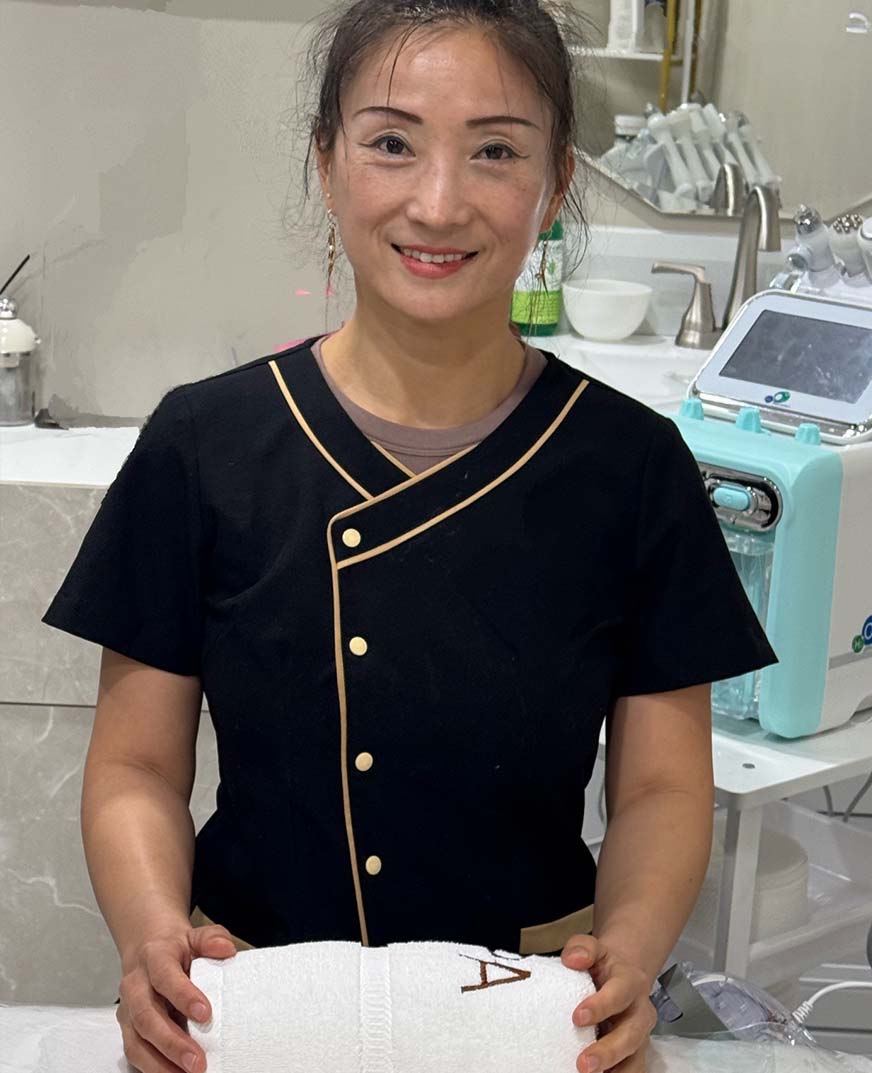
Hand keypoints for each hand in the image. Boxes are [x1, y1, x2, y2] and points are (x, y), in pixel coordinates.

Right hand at [116, 921, 238, 1072]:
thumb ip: (211, 939)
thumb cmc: (176, 948)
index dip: (183, 995)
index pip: (165, 976)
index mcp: (154, 958)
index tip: (205, 1013)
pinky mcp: (128, 1029)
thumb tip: (226, 948)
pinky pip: (135, 1053)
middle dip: (171, 1042)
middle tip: (197, 1061)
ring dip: (160, 1063)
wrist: (147, 949)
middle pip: (146, 1016)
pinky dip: (153, 1068)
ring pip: (135, 1041)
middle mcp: (135, 985)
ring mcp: (128, 1010)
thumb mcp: (195, 935)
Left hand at [561, 934, 657, 1072]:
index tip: (577, 1017)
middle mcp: (641, 1010)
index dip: (601, 1006)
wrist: (621, 975)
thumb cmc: (603, 965)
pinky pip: (632, 1069)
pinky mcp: (635, 1052)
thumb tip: (573, 959)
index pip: (619, 993)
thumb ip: (582, 948)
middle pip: (631, 1034)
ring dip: (616, 1070)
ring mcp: (640, 1035)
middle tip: (583, 1063)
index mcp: (631, 982)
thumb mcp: (593, 947)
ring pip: (636, 1058)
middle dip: (608, 1051)